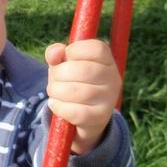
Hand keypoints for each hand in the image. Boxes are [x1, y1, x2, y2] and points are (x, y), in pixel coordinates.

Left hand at [45, 39, 121, 154]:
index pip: (96, 49)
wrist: (83, 114)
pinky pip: (76, 112)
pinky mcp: (100, 117)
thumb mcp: (63, 63)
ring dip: (56, 91)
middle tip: (55, 79)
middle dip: (59, 74)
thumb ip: (56, 53)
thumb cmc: (72, 81)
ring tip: (54, 92)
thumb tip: (53, 54)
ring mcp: (109, 98)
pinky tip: (55, 104)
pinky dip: (58, 106)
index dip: (74, 51)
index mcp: (107, 59)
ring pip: (77, 92)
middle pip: (83, 70)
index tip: (65, 59)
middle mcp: (113, 78)